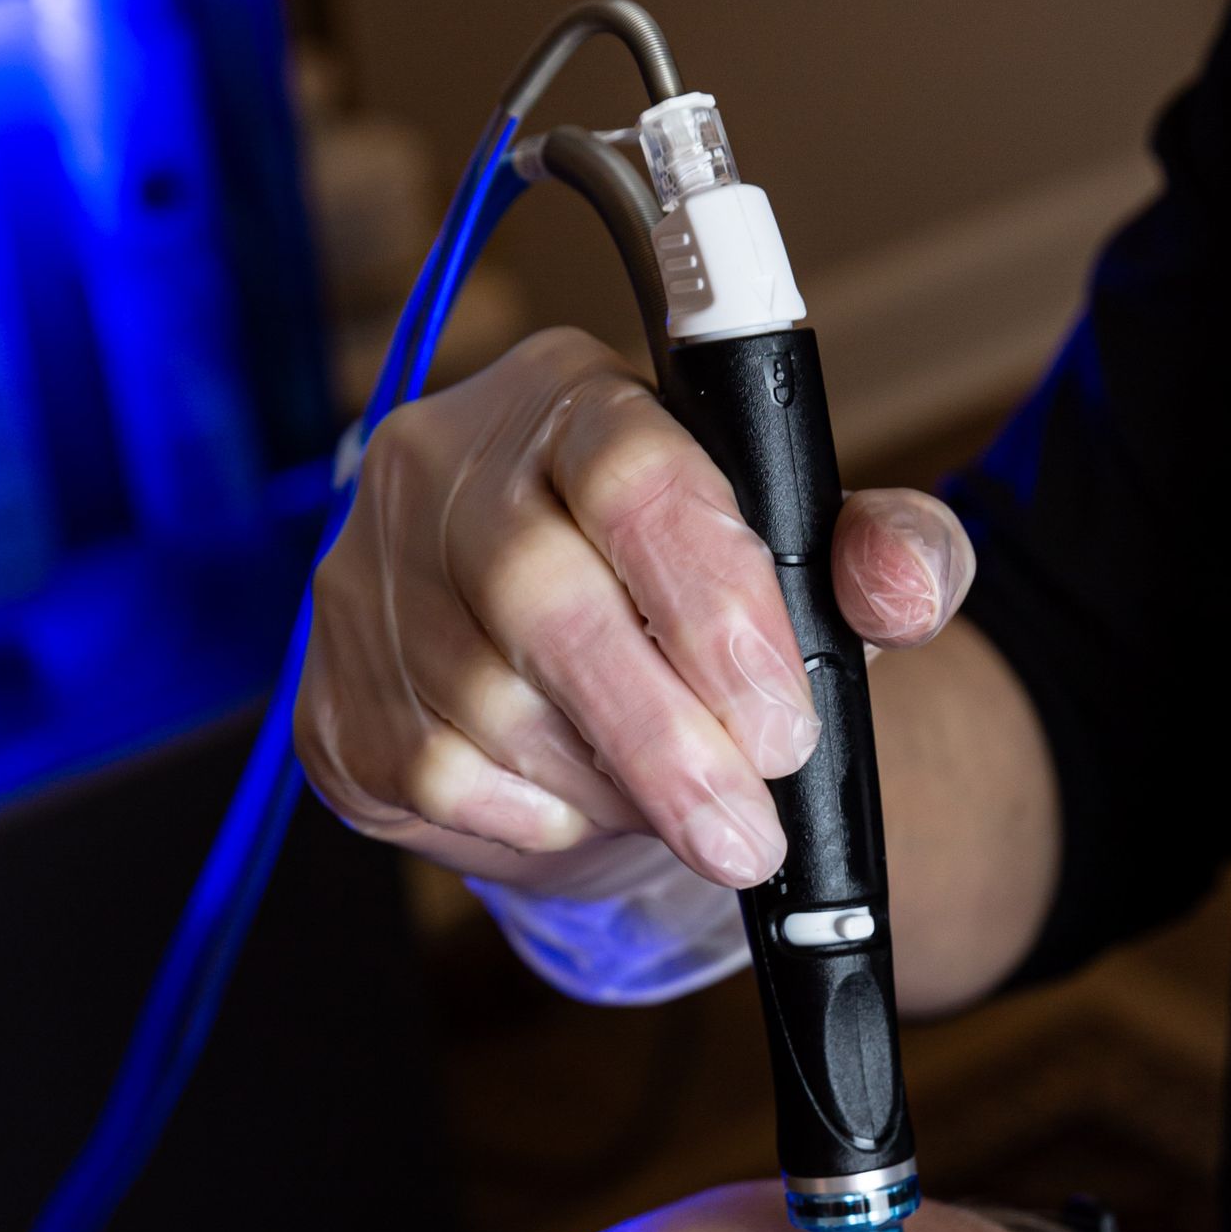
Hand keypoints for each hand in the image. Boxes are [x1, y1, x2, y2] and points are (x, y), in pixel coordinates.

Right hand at [295, 327, 974, 893]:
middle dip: (661, 739)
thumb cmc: (697, 618)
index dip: (710, 606)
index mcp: (576, 399)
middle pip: (539, 599)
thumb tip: (902, 581)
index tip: (781, 724)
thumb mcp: (818, 574)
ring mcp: (367, 579)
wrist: (582, 700)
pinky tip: (577, 801)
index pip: (628, 474)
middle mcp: (445, 466)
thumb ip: (891, 557)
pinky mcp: (329, 693)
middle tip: (743, 832)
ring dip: (605, 787)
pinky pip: (429, 776)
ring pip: (485, 708)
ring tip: (673, 808)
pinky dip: (528, 816)